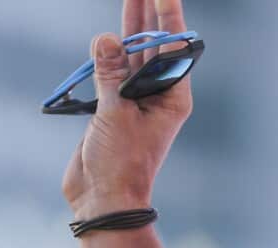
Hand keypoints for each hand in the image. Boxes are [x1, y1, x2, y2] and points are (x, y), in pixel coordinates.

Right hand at [62, 0, 192, 221]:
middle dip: (149, 14)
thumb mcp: (116, 116)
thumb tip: (107, 38)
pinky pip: (111, 72)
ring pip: (132, 55)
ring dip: (129, 27)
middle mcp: (158, 95)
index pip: (173, 50)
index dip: (169, 18)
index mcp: (173, 99)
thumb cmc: (121, 164)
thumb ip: (110, 75)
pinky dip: (108, 54)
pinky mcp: (113, 106)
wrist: (104, 199)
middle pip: (154, 46)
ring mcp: (135, 100)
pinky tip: (108, 35)